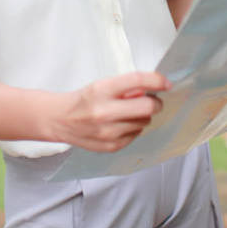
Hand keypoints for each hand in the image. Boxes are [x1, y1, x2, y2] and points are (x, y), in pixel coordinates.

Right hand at [51, 71, 170, 152]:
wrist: (60, 120)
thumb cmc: (84, 100)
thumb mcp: (102, 84)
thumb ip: (127, 86)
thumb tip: (154, 89)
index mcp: (102, 90)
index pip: (137, 81)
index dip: (157, 81)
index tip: (166, 83)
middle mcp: (104, 112)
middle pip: (148, 107)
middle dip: (156, 103)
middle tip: (152, 101)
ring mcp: (108, 132)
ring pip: (144, 122)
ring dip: (142, 116)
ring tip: (126, 113)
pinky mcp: (111, 146)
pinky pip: (136, 135)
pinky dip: (133, 128)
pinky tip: (120, 124)